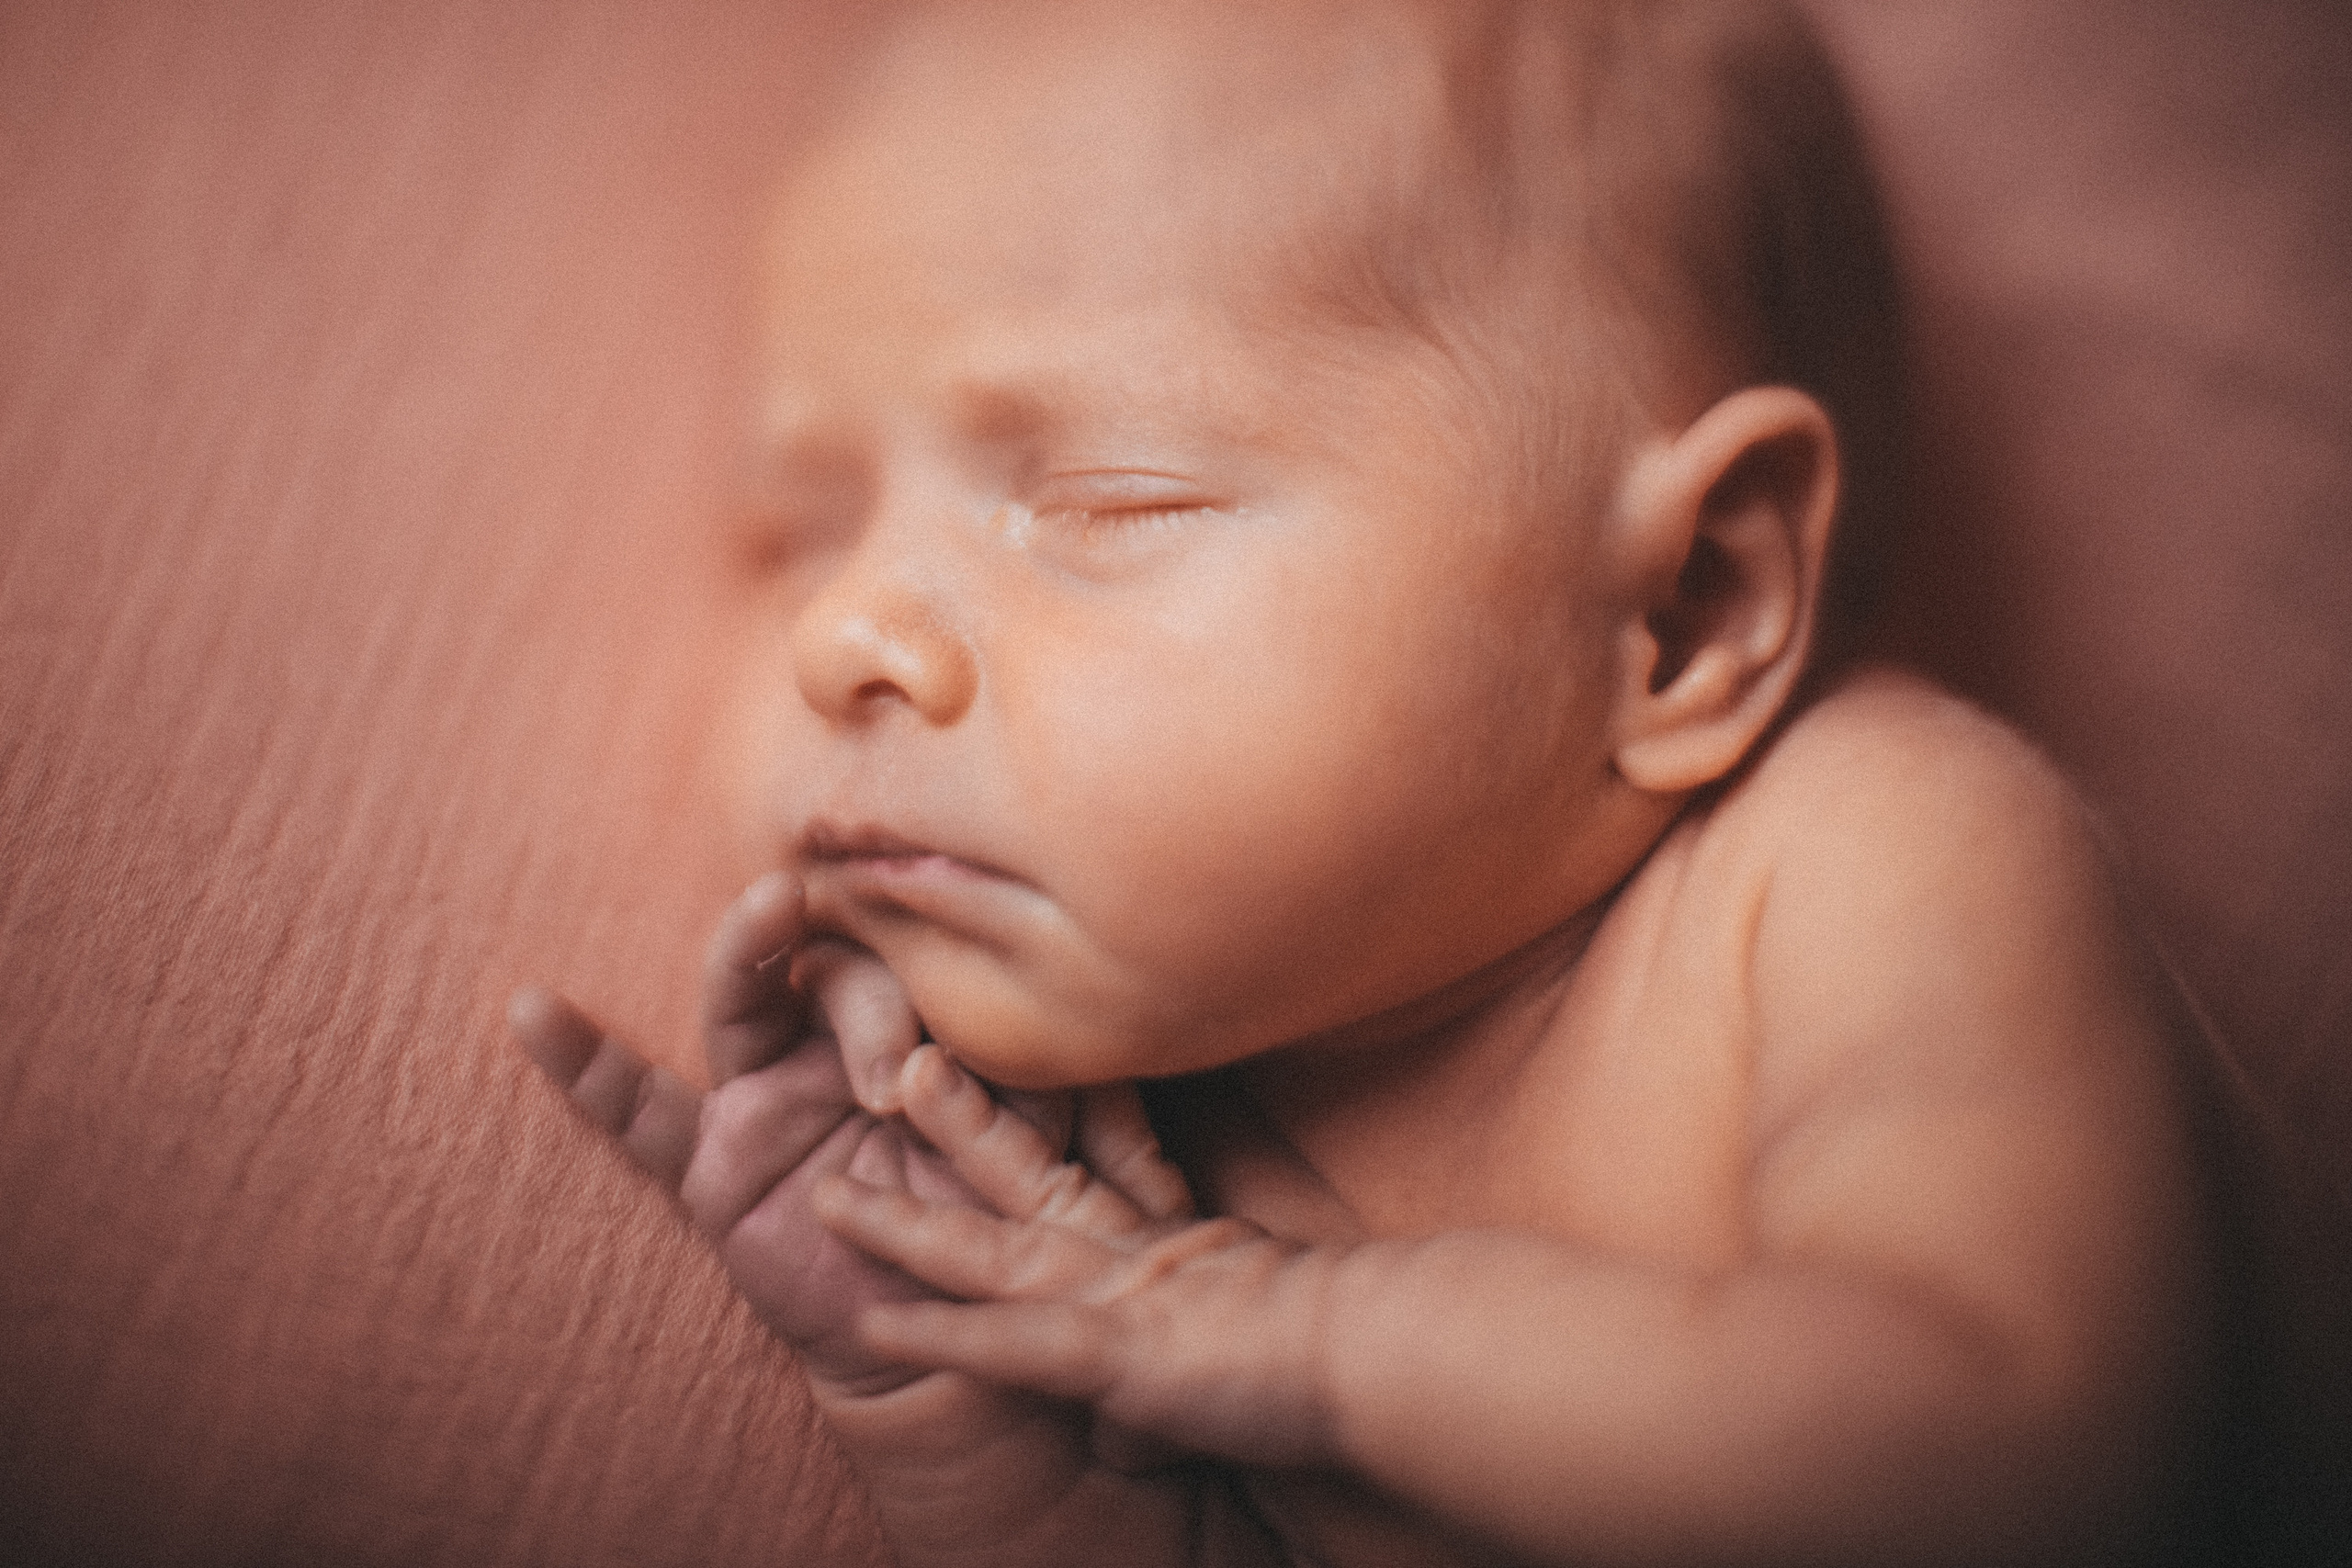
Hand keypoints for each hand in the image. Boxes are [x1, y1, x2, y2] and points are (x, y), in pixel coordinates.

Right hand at [510, 872, 1072, 1394]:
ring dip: (749, 950)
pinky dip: (585, 1065)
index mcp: (912, 1025)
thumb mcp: (1037, 1137)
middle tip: (900, 1087)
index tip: (967, 1053)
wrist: (955, 1333)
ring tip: (767, 905)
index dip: (936, 992)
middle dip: (872, 1013)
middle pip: (833, 971)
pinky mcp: (712, 1164)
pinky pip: (640, 1114)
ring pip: (744, 1002)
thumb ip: (1032, 1071)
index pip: (916, 962)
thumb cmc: (1001, 1216)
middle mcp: (828, 1042)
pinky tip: (535, 1011)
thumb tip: (1038, 1013)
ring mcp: (762, 1094)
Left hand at [816, 1044, 1340, 1470]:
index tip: (966, 1067)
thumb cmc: (1354, 1333)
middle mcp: (1132, 1250)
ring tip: (825, 1199)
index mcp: (1172, 1234)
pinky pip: (1013, 1342)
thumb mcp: (1277, 1294)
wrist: (1395, 1349)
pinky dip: (945, 1332)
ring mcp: (1119, 1294)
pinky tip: (879, 1321)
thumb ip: (1223, 1283)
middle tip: (886, 1066)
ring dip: (905, 1224)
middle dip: (947, 1126)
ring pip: (989, 1245)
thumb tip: (1206, 1281)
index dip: (1020, 1119)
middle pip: (1020, 1172)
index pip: (1084, 1160)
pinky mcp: (1118, 1351)